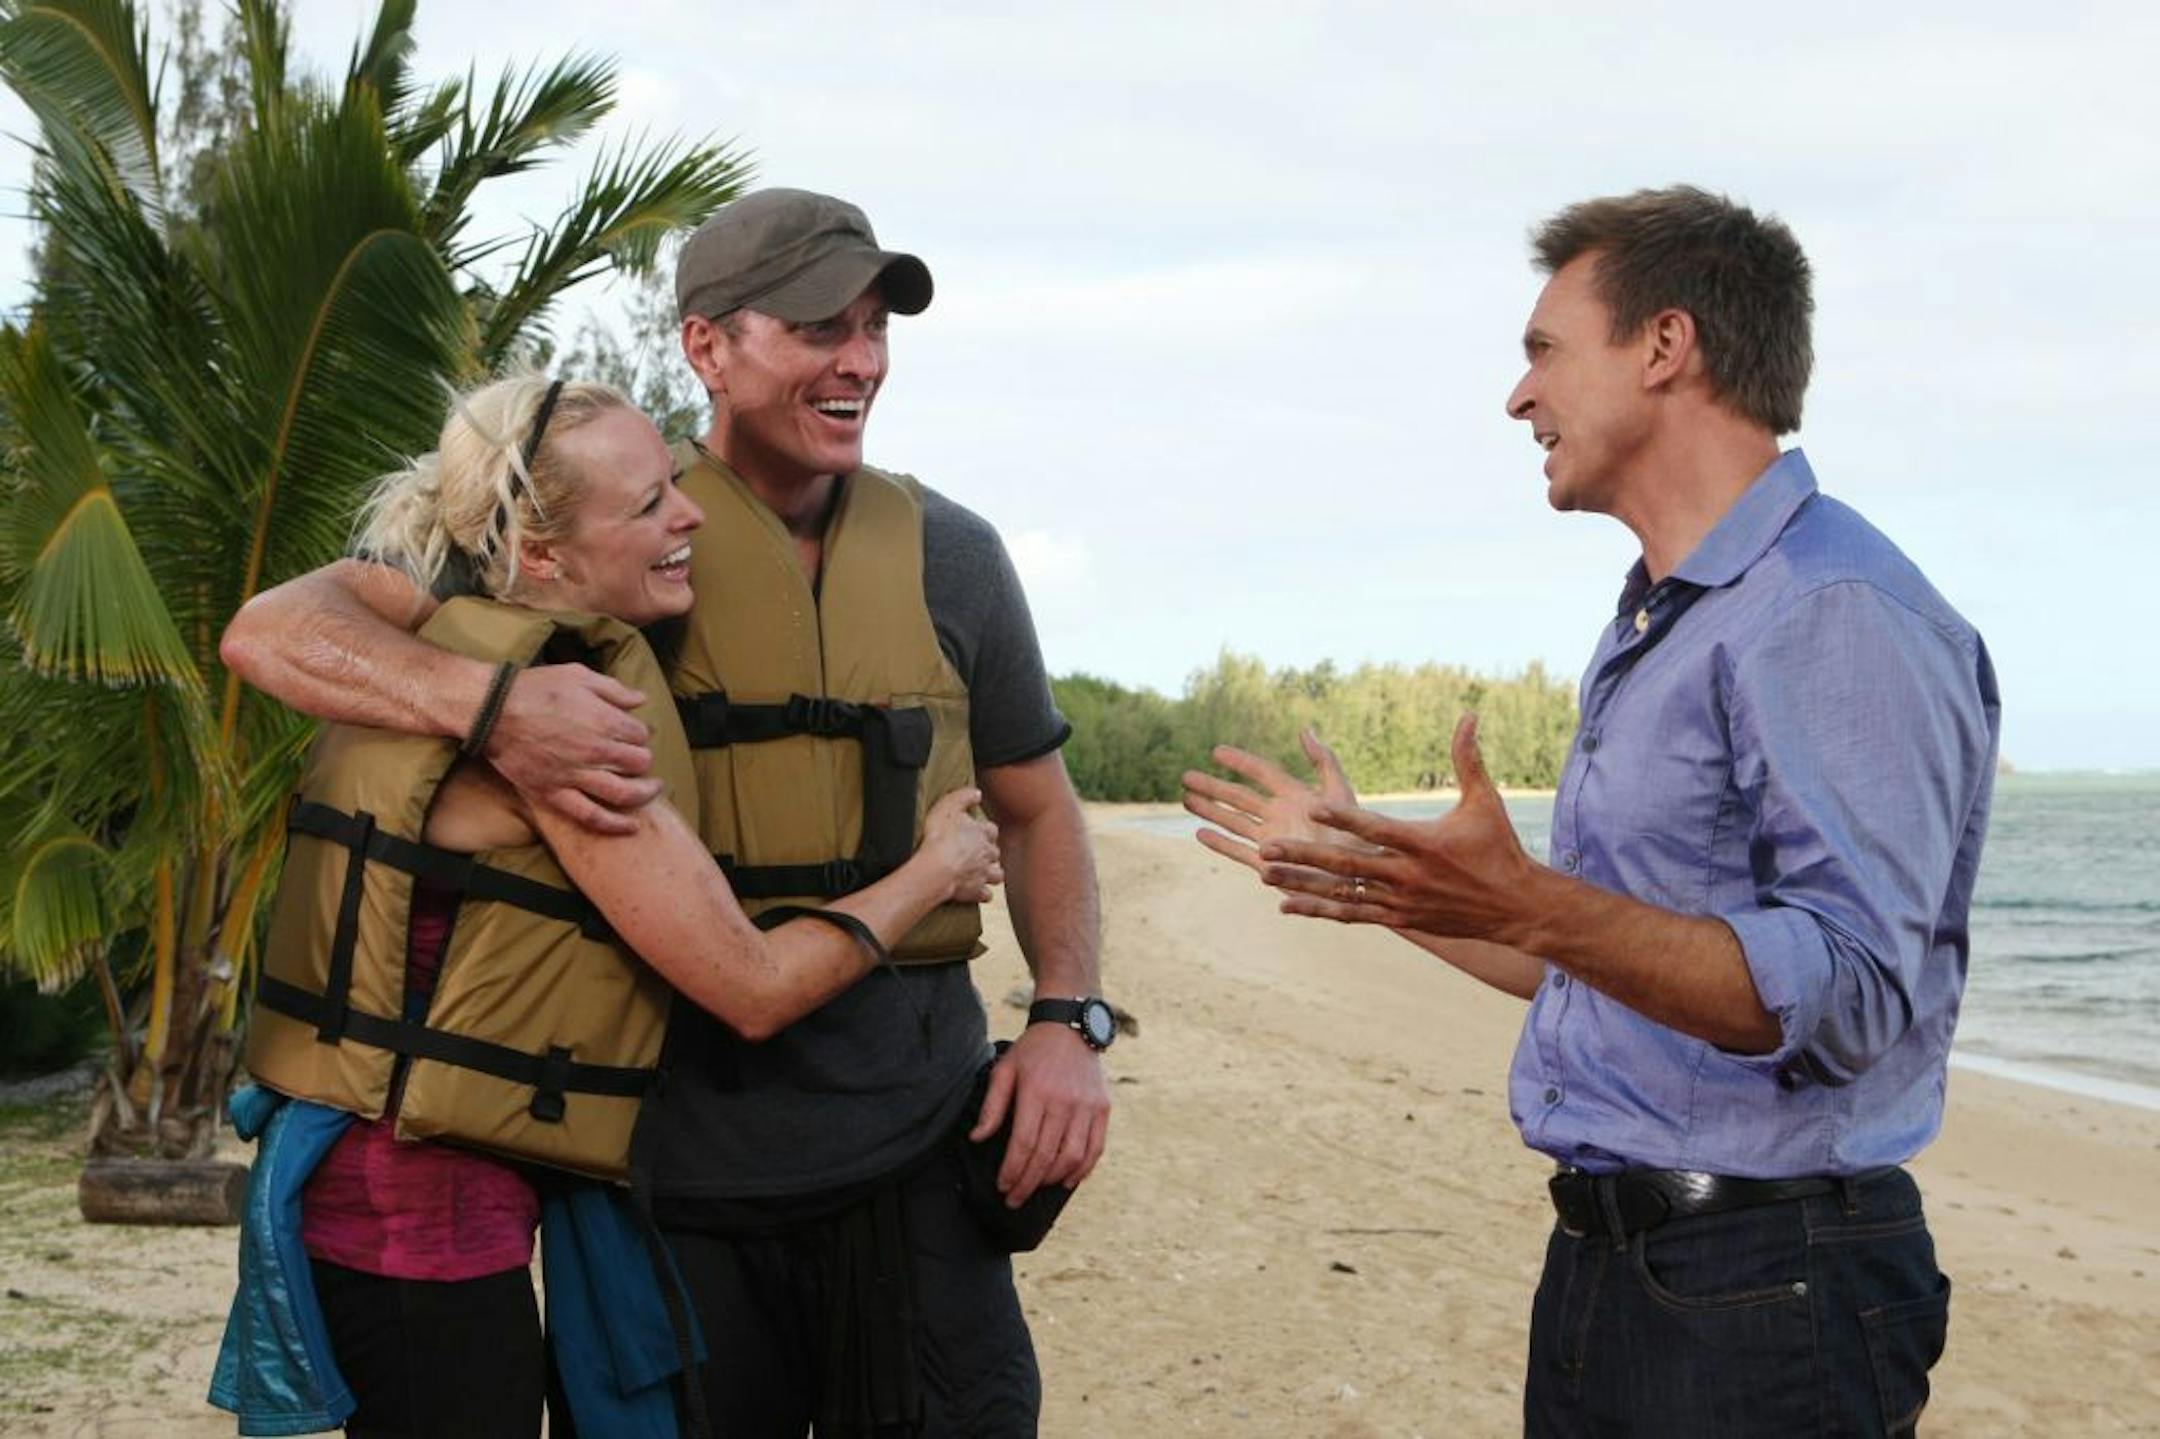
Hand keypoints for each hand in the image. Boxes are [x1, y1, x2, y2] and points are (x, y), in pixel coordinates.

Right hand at [485, 663, 660, 835]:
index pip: (640, 734)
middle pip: (638, 763)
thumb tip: (640, 699)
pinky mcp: (555, 793)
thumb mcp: (578, 675)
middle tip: (639, 759)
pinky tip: (631, 826)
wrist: (492, 710)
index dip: (640, 734)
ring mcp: (576, 775)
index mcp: (604, 720)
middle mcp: (596, 751)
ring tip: (652, 790)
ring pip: (624, 793)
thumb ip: (614, 689)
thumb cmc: (535, 688)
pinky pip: (591, 816)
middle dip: (643, 760)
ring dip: (644, 793)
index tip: (634, 734)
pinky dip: (615, 825)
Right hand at [918, 787, 1003, 902]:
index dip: (984, 831)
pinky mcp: (976, 892)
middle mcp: (987, 854)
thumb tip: (977, 793)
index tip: (977, 831)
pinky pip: (986, 895)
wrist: (935, 869)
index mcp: (982, 833)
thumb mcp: (948, 806)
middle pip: (995, 852)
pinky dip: (983, 893)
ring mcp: (983, 874)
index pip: (991, 830)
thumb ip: (964, 797)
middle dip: (989, 852)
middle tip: (978, 852)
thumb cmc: (939, 837)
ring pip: (997, 874)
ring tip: (983, 872)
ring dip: (992, 873)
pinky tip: (977, 891)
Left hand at [969, 1020, 1110, 1205]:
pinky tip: (1067, 1180)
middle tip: (1014, 1200)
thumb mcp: (1004, 1069)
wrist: (1071, 1026)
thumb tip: (977, 1138)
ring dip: (1052, 1179)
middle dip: (1027, 1183)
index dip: (1013, 1170)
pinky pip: (1095, 1148)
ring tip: (1037, 1188)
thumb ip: (992, 1106)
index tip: (1003, 1186)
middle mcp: (1064, 1101)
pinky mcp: (1102, 1108)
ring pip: (1072, 1156)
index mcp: (1036, 1092)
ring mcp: (1087, 1106)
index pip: (1024, 1143)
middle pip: (1046, 1155)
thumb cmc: (1032, 1050)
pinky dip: (1082, 1169)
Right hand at [1182, 726, 1366, 874]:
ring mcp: (1273, 840)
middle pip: (1239, 797)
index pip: (1262, 773)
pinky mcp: (1270, 865)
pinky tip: (1200, 833)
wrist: (1359, 876)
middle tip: (1186, 776)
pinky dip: (1220, 843)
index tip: (1216, 751)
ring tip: (1186, 800)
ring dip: (1210, 811)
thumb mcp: (1340, 792)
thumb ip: (1323, 761)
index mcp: (1297, 796)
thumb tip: (1304, 730)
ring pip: (1234, 822)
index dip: (1240, 761)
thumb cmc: (1357, 835)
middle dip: (1212, 787)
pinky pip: (1239, 852)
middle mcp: (1280, 816)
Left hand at [1260, 714, 1538, 939]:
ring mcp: (1400, 901)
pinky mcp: (1398, 918)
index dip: (1345, 818)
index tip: (1312, 806)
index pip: (1377, 828)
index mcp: (1424, 843)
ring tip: (1264, 873)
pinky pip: (1352, 914)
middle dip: (1306, 855)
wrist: (1515, 908)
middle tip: (1267, 845)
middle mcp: (1407, 875)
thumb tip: (1468, 715)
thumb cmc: (1499, 848)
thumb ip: (1468, 758)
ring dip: (1303, 883)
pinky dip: (1319, 909)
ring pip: (1342, 893)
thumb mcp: (1484, 801)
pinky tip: (1286, 904)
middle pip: (1348, 864)